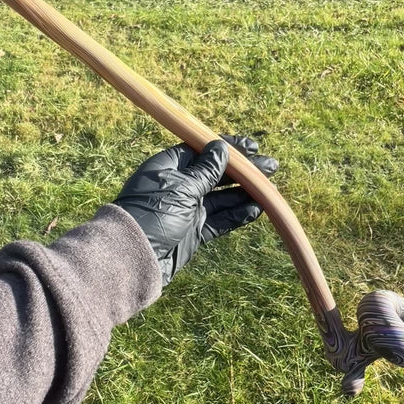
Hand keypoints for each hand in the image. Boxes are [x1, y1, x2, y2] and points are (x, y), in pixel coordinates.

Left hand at [114, 135, 277, 284]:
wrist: (133, 258)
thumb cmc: (153, 215)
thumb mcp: (182, 189)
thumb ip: (205, 171)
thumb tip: (221, 148)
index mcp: (169, 168)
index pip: (202, 150)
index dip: (228, 148)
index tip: (252, 146)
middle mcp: (178, 186)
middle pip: (215, 174)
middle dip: (242, 171)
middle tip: (271, 167)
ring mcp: (186, 210)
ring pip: (221, 198)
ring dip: (244, 193)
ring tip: (269, 190)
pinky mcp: (193, 232)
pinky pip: (219, 220)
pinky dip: (236, 215)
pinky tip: (256, 210)